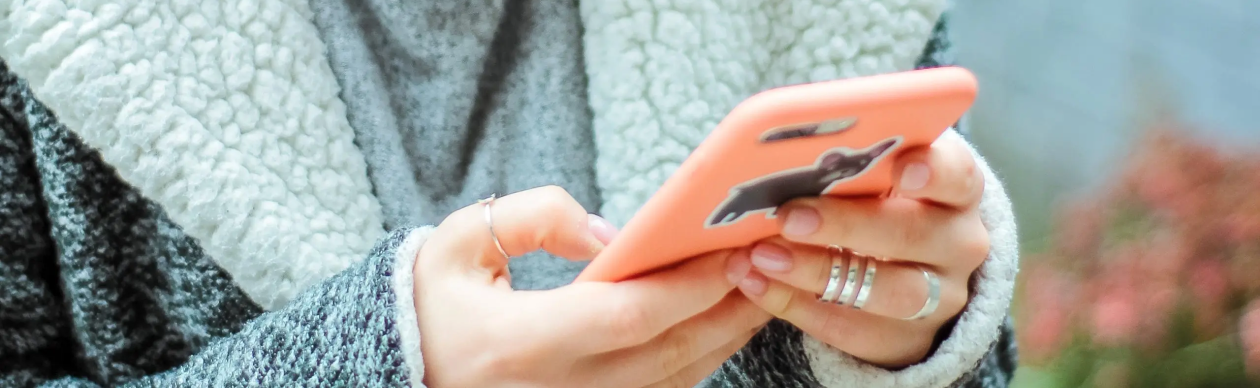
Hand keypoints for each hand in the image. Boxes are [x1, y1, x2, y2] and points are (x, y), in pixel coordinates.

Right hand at [415, 186, 771, 387]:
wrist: (399, 371)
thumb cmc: (430, 304)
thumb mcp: (463, 242)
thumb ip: (537, 218)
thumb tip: (612, 235)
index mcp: (520, 344)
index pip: (626, 316)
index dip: (688, 286)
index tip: (731, 250)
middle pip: (667, 354)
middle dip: (727, 308)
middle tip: (769, 262)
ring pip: (672, 382)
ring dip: (723, 338)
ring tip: (760, 290)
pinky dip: (696, 364)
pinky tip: (719, 329)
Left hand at [726, 132, 989, 366]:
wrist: (908, 270)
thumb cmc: (880, 201)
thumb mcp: (878, 175)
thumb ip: (850, 162)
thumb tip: (782, 145)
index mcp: (958, 190)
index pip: (957, 175)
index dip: (932, 171)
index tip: (901, 168)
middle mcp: (959, 244)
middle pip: (913, 234)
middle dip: (848, 225)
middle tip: (790, 217)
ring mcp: (940, 297)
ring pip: (889, 291)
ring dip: (817, 271)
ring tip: (762, 256)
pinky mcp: (906, 340)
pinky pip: (852, 328)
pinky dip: (796, 305)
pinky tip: (756, 283)